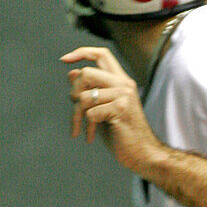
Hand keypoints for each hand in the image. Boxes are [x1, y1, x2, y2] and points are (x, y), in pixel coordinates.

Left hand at [61, 47, 164, 173]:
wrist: (143, 154)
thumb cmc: (122, 133)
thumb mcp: (102, 108)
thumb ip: (89, 90)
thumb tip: (71, 72)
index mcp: (121, 80)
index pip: (101, 54)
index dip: (81, 53)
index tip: (64, 60)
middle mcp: (124, 84)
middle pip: (86, 73)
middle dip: (74, 92)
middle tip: (75, 109)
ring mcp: (123, 95)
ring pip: (84, 96)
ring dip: (77, 115)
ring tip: (81, 128)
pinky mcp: (121, 109)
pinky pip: (90, 113)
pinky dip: (87, 127)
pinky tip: (91, 136)